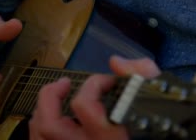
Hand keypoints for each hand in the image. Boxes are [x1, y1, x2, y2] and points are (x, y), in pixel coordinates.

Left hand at [29, 56, 160, 139]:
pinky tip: (55, 118)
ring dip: (42, 111)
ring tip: (57, 97)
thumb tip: (117, 63)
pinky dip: (42, 128)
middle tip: (64, 83)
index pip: (85, 106)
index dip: (93, 84)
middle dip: (50, 97)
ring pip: (40, 135)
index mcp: (109, 138)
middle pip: (49, 125)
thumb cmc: (153, 134)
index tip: (109, 80)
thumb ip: (141, 78)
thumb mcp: (155, 105)